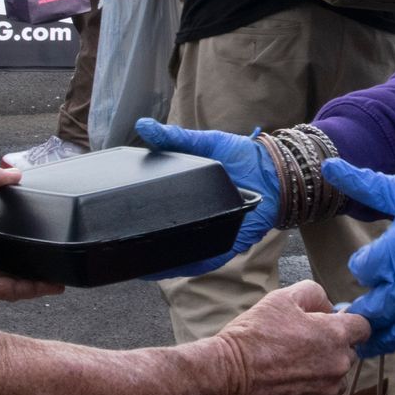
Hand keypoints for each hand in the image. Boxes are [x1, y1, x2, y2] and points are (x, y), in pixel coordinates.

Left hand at [0, 164, 67, 300]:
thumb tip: (15, 174)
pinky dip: (31, 288)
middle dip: (26, 266)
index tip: (32, 232)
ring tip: (59, 278)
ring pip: (7, 280)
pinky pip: (8, 289)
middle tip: (49, 262)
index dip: (10, 236)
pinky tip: (51, 284)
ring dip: (35, 281)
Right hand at [135, 118, 278, 257]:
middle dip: (148, 244)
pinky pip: (206, 259)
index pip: (159, 210)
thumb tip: (143, 126)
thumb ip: (175, 138)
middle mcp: (198, 216)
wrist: (276, 170)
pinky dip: (190, 265)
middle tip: (123, 248)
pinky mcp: (227, 243)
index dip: (141, 216)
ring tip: (139, 266)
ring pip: (183, 252)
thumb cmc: (242, 155)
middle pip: (169, 235)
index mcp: (190, 196)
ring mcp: (212, 231)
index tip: (118, 221)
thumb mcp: (205, 143)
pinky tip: (171, 268)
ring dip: (164, 261)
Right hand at [211, 281, 369, 394]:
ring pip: (339, 378)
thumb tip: (329, 306)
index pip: (364, 327)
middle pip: (350, 353)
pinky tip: (300, 388)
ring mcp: (330, 390)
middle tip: (303, 346)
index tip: (334, 326)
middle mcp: (339, 363)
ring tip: (296, 369)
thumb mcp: (282, 298)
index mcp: (335, 333)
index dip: (349, 323)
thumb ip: (314, 294)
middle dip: (333, 348)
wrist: (228, 376)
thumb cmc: (253, 336)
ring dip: (326, 373)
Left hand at [325, 159, 394, 382]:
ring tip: (364, 346)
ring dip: (381, 341)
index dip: (360, 267)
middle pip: (374, 309)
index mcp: (394, 251)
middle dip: (358, 314)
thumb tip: (327, 163)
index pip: (361, 269)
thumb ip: (363, 184)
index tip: (364, 266)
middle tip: (346, 319)